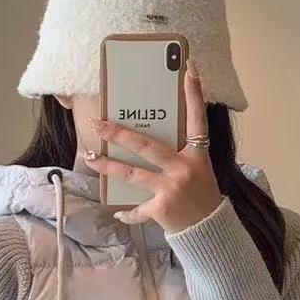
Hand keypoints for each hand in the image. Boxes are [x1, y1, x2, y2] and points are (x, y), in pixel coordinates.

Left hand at [82, 58, 223, 233]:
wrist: (210, 231)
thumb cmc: (203, 198)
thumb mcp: (200, 171)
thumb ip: (180, 155)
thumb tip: (150, 142)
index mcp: (196, 156)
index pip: (197, 120)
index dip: (194, 94)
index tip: (189, 68)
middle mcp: (183, 169)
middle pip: (145, 146)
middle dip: (117, 134)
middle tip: (97, 123)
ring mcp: (171, 189)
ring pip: (131, 174)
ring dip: (107, 166)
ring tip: (90, 157)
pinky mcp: (161, 209)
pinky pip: (137, 208)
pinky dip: (127, 212)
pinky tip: (118, 211)